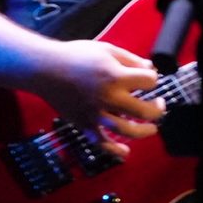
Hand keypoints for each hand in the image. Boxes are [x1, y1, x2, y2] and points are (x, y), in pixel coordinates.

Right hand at [34, 39, 163, 156]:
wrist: (43, 68)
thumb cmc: (75, 56)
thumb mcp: (107, 50)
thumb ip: (131, 59)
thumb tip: (151, 69)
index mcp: (116, 77)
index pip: (150, 82)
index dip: (152, 79)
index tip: (147, 78)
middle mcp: (108, 97)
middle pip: (144, 111)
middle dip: (157, 109)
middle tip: (159, 104)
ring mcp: (96, 113)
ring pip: (127, 131)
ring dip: (144, 131)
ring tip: (151, 127)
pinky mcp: (84, 123)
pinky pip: (101, 142)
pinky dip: (114, 150)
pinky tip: (125, 152)